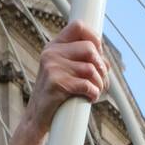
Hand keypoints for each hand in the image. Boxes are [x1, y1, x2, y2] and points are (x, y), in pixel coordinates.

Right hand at [24, 20, 108, 135]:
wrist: (37, 118)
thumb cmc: (56, 96)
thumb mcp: (65, 73)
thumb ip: (82, 62)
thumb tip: (106, 63)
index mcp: (54, 46)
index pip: (78, 27)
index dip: (94, 37)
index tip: (99, 55)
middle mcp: (51, 53)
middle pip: (89, 48)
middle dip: (101, 67)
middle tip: (101, 80)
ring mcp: (52, 67)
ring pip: (90, 69)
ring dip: (99, 83)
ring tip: (95, 92)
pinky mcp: (56, 83)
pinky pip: (86, 84)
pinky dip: (94, 93)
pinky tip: (91, 98)